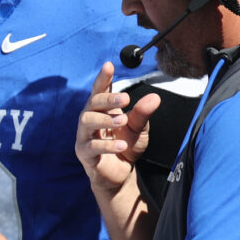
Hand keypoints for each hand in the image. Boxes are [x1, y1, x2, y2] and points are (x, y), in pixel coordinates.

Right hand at [75, 62, 160, 194]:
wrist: (119, 174)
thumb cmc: (126, 146)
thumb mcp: (138, 128)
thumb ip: (142, 113)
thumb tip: (154, 97)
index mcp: (101, 110)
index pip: (100, 90)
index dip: (103, 78)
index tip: (108, 65)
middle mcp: (89, 119)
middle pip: (92, 102)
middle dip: (107, 99)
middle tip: (125, 98)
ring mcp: (84, 136)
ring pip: (86, 120)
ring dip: (104, 119)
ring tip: (122, 121)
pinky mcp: (84, 153)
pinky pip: (91, 146)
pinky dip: (106, 145)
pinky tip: (122, 145)